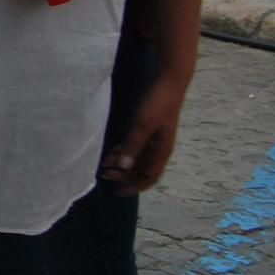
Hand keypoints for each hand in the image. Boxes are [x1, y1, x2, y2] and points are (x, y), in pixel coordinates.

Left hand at [101, 75, 187, 194]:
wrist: (169, 82)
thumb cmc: (158, 104)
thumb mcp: (142, 125)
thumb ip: (133, 146)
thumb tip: (123, 167)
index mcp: (161, 151)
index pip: (150, 178)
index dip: (135, 186)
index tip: (119, 192)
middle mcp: (159, 148)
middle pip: (142, 170)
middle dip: (125, 176)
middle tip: (106, 176)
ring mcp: (154, 138)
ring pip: (137, 158)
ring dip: (123, 163)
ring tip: (105, 164)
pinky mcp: (148, 128)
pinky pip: (135, 146)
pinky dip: (124, 151)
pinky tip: (112, 150)